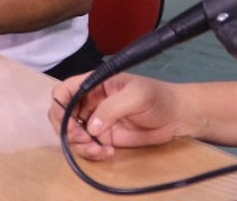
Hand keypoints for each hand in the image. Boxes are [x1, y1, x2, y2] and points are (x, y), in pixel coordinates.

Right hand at [48, 72, 192, 160]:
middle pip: (62, 116)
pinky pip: (88, 147)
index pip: (65, 90)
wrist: (176, 117)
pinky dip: (92, 153)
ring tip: (100, 149)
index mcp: (95, 83)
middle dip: (68, 130)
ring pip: (72, 135)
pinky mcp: (104, 138)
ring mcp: (96, 121)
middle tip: (85, 139)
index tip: (68, 122)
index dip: (60, 105)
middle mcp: (91, 102)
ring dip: (81, 145)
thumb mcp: (137, 96)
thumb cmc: (158, 98)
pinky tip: (108, 153)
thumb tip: (91, 127)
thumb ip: (112, 108)